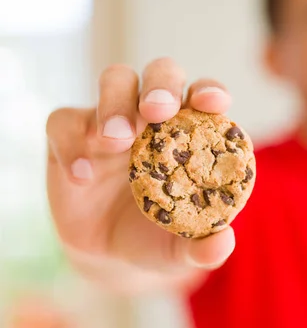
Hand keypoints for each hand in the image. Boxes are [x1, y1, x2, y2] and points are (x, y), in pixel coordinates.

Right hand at [46, 58, 235, 284]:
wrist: (109, 254)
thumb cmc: (157, 236)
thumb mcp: (181, 250)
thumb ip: (204, 248)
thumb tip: (221, 244)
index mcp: (191, 132)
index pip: (204, 96)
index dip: (210, 92)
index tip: (212, 104)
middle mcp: (153, 116)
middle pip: (161, 72)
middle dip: (161, 84)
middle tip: (157, 111)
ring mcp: (112, 119)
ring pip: (115, 80)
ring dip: (116, 103)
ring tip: (117, 140)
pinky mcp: (70, 135)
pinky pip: (65, 122)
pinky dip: (72, 145)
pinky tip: (83, 177)